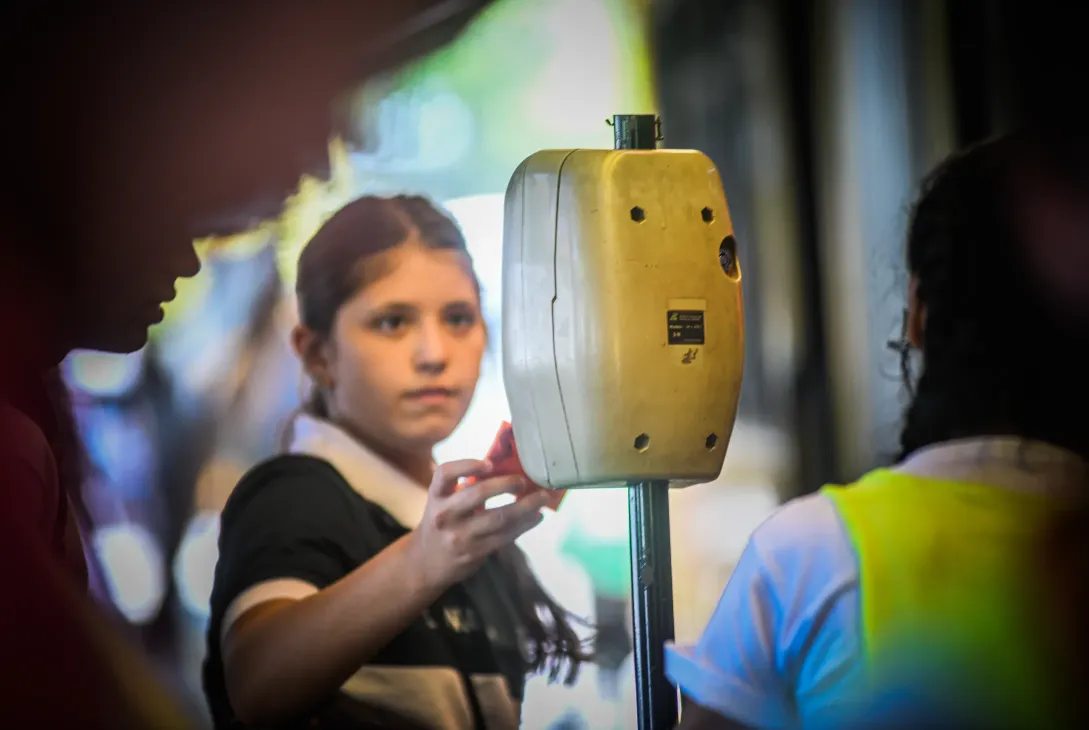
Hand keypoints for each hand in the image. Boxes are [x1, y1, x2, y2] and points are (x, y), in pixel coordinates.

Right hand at [408, 459, 548, 592]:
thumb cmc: (443, 524)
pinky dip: (524, 524)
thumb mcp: (444, 503)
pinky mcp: (474, 552)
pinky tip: (536, 517)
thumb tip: (507, 469)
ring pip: (498, 517)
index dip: (467, 465)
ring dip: (525, 506)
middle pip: (477, 494)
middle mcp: (444, 514)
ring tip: (542, 498)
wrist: (426, 563)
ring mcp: (459, 535)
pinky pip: (505, 535)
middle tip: (524, 480)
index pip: (445, 474)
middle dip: (505, 484)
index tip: (489, 463)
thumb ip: (466, 488)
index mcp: (437, 495)